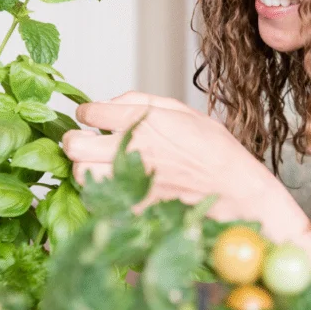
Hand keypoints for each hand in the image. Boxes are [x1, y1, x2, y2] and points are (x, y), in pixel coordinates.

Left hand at [62, 91, 298, 237]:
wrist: (236, 193)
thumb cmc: (217, 153)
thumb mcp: (185, 113)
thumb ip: (144, 101)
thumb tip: (113, 102)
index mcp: (142, 120)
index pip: (90, 113)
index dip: (87, 115)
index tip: (92, 119)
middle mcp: (130, 149)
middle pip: (74, 145)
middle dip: (73, 143)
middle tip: (86, 144)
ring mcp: (129, 180)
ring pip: (80, 174)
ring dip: (85, 169)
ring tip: (101, 167)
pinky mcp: (132, 207)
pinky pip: (98, 200)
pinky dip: (100, 194)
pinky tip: (115, 188)